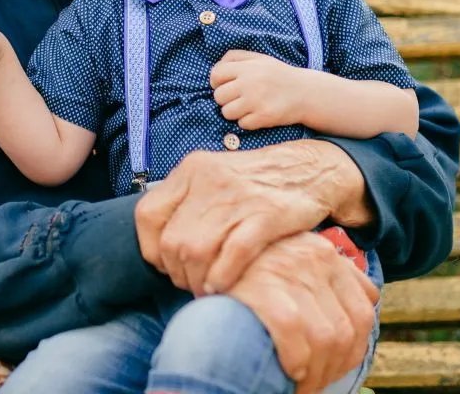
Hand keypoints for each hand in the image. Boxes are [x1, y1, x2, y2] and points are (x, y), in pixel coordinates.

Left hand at [135, 140, 368, 295]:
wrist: (311, 169)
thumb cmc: (256, 183)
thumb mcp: (214, 179)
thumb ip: (187, 204)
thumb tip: (160, 249)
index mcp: (191, 169)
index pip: (147, 215)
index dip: (151, 248)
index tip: (165, 265)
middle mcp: (209, 179)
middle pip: (172, 240)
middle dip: (177, 273)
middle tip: (189, 283)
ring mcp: (238, 197)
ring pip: (197, 250)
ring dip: (197, 281)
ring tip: (205, 290)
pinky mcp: (267, 214)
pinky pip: (233, 254)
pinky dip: (222, 277)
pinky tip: (222, 287)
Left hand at [210, 49, 308, 129]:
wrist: (306, 93)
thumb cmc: (278, 75)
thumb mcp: (259, 58)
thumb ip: (235, 57)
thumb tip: (215, 67)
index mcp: (247, 67)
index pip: (216, 74)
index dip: (216, 82)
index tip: (225, 85)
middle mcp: (250, 83)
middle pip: (218, 96)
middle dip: (226, 99)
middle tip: (238, 98)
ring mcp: (256, 100)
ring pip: (226, 112)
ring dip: (234, 112)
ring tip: (247, 107)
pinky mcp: (264, 116)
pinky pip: (242, 124)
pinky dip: (248, 122)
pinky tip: (258, 114)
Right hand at [228, 231, 379, 393]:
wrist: (207, 250)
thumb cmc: (253, 264)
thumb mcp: (298, 256)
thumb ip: (333, 275)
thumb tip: (368, 304)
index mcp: (327, 255)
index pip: (363, 312)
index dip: (354, 350)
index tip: (336, 368)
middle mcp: (314, 259)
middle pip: (345, 331)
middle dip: (333, 369)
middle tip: (314, 385)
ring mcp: (289, 273)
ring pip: (325, 338)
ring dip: (315, 374)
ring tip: (300, 385)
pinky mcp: (263, 289)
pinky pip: (293, 334)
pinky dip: (296, 360)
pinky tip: (289, 371)